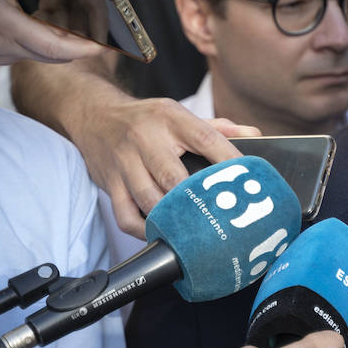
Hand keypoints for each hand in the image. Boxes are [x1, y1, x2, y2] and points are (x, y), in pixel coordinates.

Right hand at [0, 0, 121, 66]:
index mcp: (0, 24)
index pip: (48, 46)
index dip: (77, 49)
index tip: (99, 47)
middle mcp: (0, 47)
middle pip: (50, 55)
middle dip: (77, 47)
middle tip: (104, 40)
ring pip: (38, 55)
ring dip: (60, 45)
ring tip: (87, 35)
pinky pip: (25, 52)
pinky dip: (42, 43)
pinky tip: (59, 32)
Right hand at [67, 93, 258, 238]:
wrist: (94, 115)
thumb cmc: (145, 120)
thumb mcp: (178, 115)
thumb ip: (216, 127)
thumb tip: (253, 135)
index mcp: (170, 119)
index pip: (206, 139)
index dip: (229, 161)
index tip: (246, 182)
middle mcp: (145, 139)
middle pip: (175, 177)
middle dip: (198, 201)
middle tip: (221, 219)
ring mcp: (124, 162)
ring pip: (150, 199)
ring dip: (172, 219)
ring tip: (193, 232)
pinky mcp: (109, 183)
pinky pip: (125, 215)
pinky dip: (144, 229)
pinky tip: (161, 233)